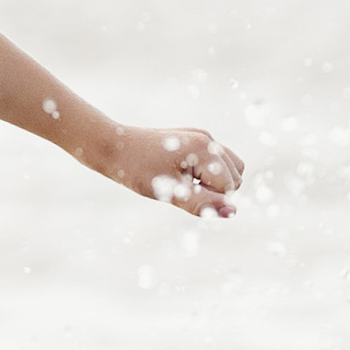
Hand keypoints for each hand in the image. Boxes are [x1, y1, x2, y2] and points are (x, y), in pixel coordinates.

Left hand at [108, 122, 241, 216]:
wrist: (113, 147)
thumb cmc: (138, 170)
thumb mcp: (169, 192)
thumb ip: (202, 203)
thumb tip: (232, 212)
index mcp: (204, 149)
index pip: (228, 187)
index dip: (209, 199)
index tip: (180, 194)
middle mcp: (208, 139)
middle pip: (235, 177)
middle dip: (215, 190)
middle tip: (181, 189)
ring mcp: (202, 136)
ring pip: (231, 167)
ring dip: (215, 182)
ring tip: (184, 183)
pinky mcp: (195, 138)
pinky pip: (217, 160)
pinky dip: (208, 173)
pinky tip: (183, 175)